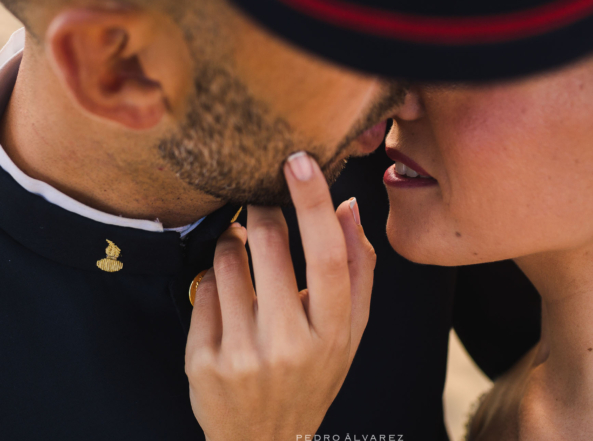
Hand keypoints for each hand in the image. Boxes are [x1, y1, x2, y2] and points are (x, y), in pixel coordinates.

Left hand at [185, 151, 375, 440]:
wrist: (264, 439)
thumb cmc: (313, 375)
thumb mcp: (349, 332)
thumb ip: (357, 269)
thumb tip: (350, 207)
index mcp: (333, 334)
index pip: (326, 254)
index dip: (313, 201)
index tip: (298, 161)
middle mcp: (288, 345)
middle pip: (269, 245)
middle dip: (262, 210)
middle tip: (261, 201)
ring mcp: (242, 355)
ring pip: (227, 260)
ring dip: (234, 243)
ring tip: (244, 259)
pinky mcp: (203, 362)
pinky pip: (203, 289)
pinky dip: (216, 280)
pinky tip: (229, 300)